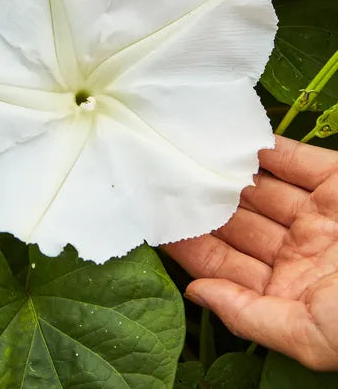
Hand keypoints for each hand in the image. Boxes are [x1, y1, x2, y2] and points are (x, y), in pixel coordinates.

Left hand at [164, 136, 337, 370]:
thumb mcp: (312, 336)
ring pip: (257, 186)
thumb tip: (194, 294)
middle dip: (200, 201)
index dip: (188, 242)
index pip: (223, 262)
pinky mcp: (337, 179)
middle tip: (159, 175)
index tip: (153, 219)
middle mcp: (299, 248)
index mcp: (289, 289)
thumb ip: (250, 318)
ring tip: (183, 150)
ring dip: (223, 170)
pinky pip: (291, 158)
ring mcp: (319, 212)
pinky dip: (261, 145)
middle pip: (236, 220)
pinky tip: (227, 136)